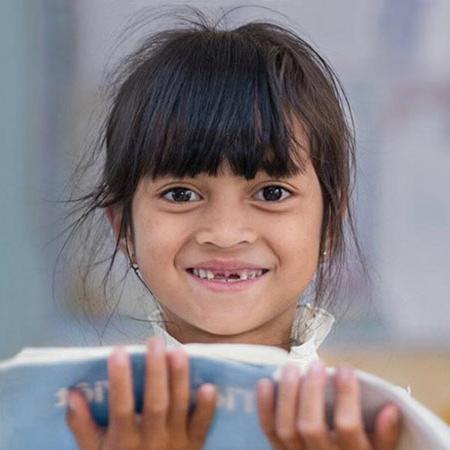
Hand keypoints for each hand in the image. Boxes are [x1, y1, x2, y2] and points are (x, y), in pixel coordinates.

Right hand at [66, 337, 217, 449]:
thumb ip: (82, 426)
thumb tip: (72, 394)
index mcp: (124, 442)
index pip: (121, 408)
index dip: (120, 381)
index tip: (118, 351)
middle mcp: (151, 441)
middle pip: (155, 403)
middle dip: (155, 372)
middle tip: (155, 342)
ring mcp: (176, 443)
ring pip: (179, 408)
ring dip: (179, 380)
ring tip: (178, 351)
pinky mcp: (194, 446)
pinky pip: (202, 427)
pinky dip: (206, 409)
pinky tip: (209, 386)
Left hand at [257, 361, 400, 449]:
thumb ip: (386, 435)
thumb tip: (392, 407)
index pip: (348, 426)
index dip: (347, 396)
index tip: (346, 368)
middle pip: (311, 425)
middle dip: (311, 391)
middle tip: (316, 364)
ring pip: (286, 427)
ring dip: (287, 394)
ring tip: (292, 367)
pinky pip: (269, 432)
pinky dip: (265, 406)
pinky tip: (266, 382)